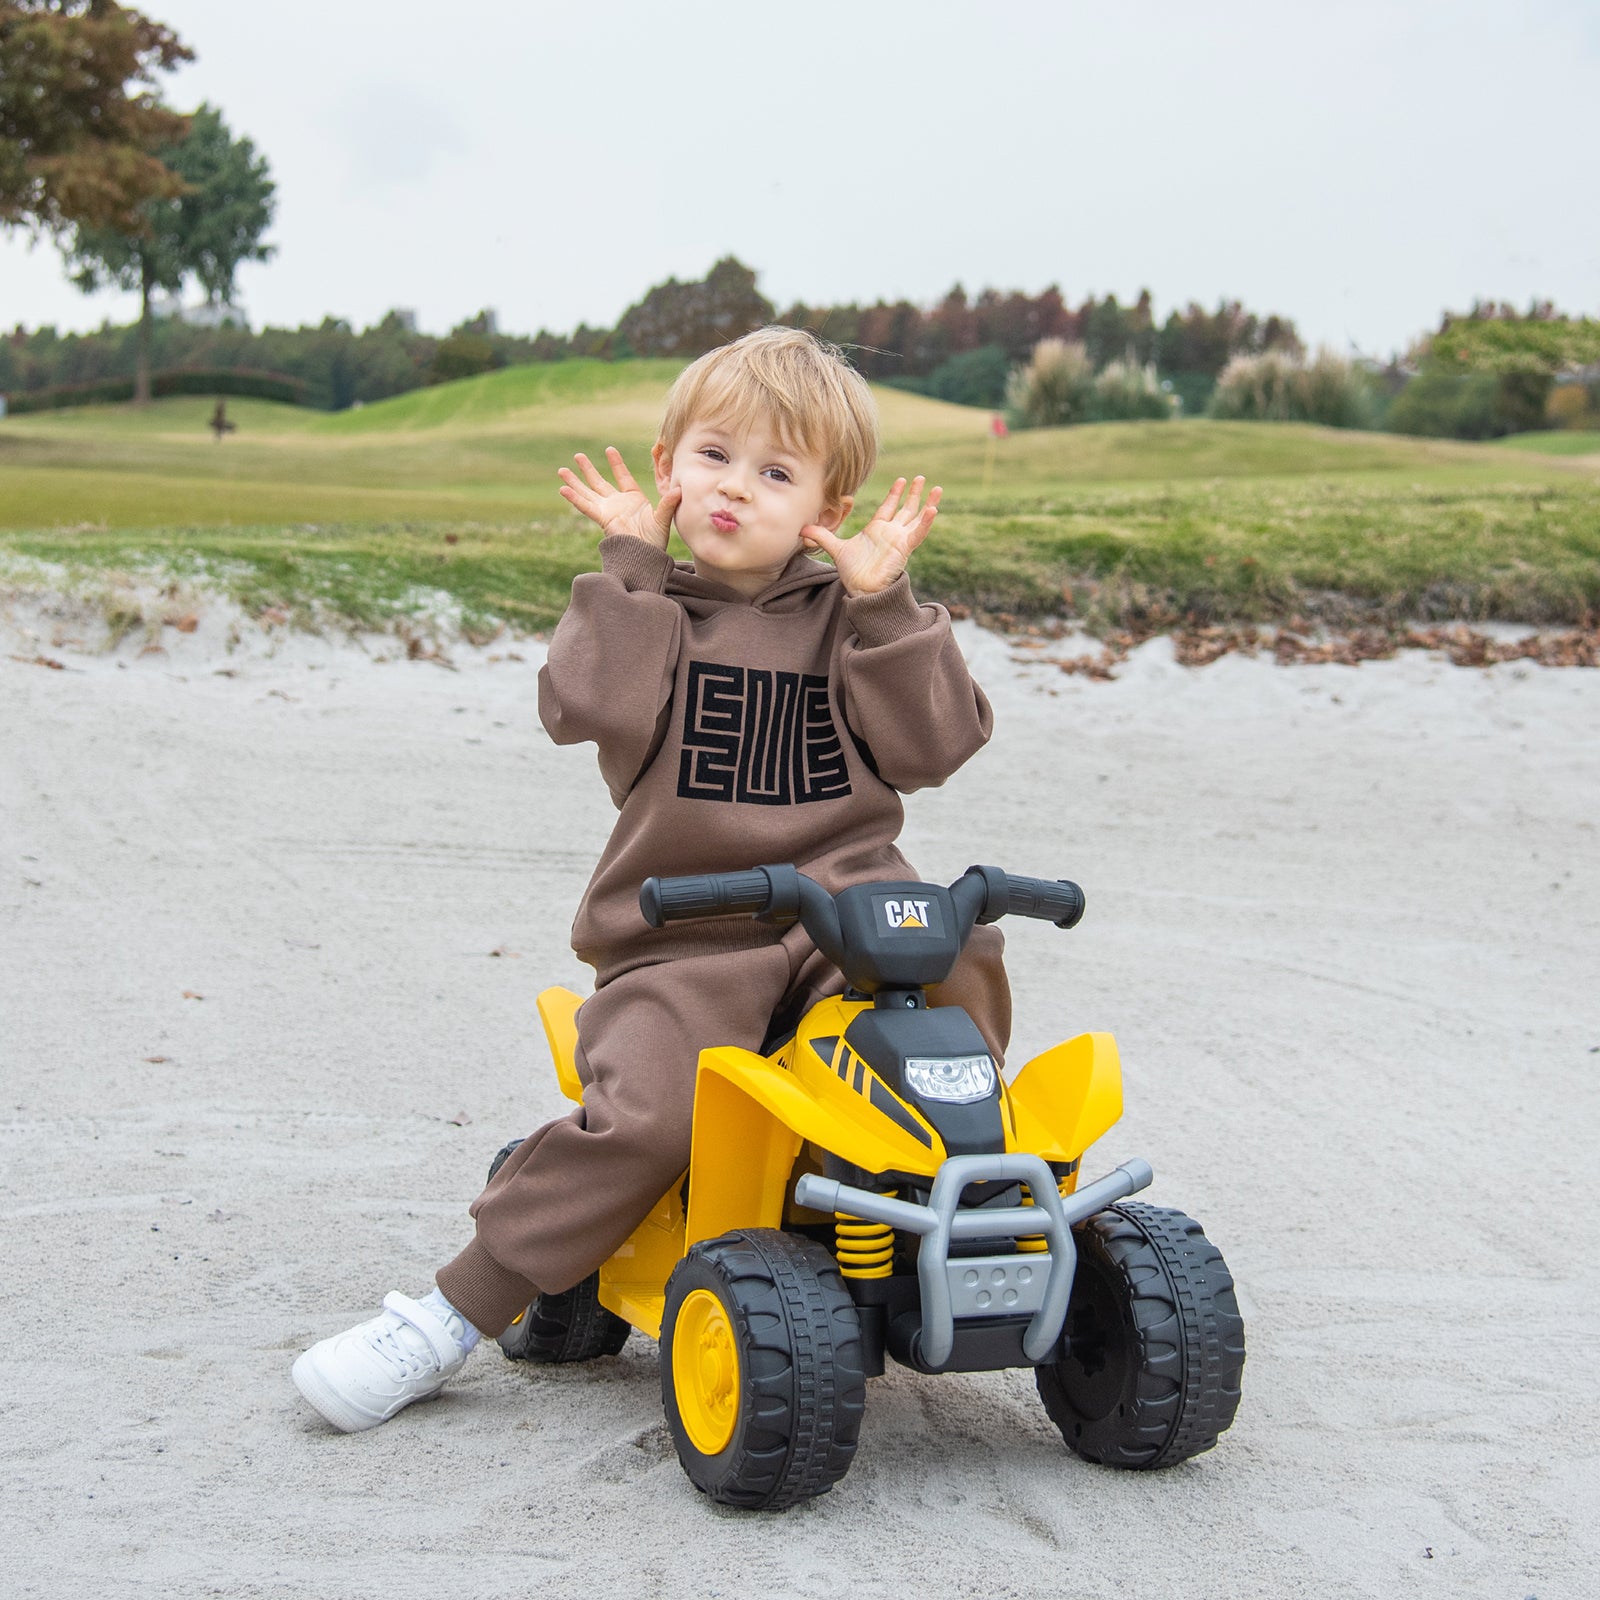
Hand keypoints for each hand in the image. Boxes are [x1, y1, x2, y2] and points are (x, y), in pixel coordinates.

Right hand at [557, 447, 680, 548]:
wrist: (647, 556)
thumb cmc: (656, 540)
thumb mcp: (663, 518)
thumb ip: (668, 503)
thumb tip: (679, 490)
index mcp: (633, 499)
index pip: (623, 477)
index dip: (616, 464)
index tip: (609, 449)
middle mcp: (618, 504)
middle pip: (599, 482)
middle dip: (588, 469)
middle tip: (577, 456)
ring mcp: (608, 511)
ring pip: (588, 493)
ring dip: (575, 482)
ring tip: (561, 470)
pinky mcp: (603, 519)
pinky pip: (586, 507)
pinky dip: (575, 498)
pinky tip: (563, 489)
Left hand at [800, 476, 940, 594]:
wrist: (861, 589)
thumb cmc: (853, 572)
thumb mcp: (836, 549)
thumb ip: (822, 536)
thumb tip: (802, 529)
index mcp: (877, 529)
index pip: (889, 507)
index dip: (895, 494)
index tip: (901, 480)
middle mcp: (891, 532)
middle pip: (906, 509)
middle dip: (913, 493)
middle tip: (920, 478)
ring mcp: (900, 540)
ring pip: (917, 518)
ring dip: (928, 503)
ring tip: (938, 489)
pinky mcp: (904, 548)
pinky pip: (918, 533)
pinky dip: (926, 522)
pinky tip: (934, 509)